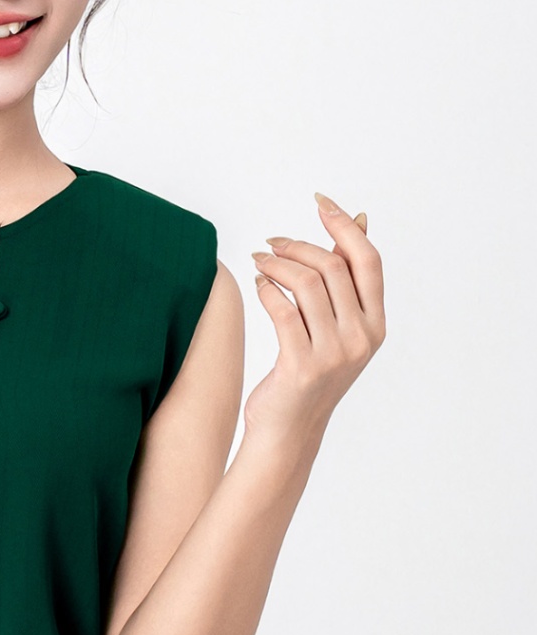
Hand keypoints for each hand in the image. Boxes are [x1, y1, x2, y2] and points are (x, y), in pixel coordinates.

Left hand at [243, 193, 384, 448]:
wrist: (289, 432)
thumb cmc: (308, 374)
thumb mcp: (336, 327)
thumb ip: (345, 281)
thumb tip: (357, 222)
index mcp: (376, 325)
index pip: (368, 261)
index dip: (344, 226)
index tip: (320, 202)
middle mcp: (361, 338)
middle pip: (332, 267)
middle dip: (297, 245)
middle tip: (271, 242)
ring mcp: (334, 353)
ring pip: (305, 284)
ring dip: (276, 264)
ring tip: (259, 261)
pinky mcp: (302, 365)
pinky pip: (282, 310)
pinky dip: (266, 289)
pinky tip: (258, 285)